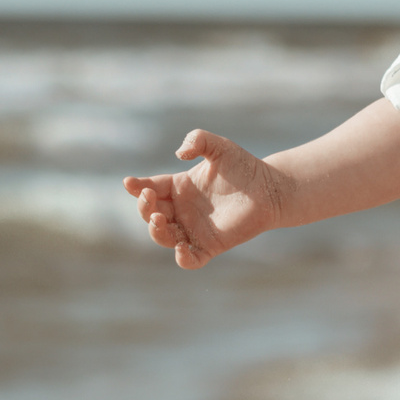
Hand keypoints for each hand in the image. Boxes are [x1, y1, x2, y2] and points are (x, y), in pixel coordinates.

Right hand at [122, 129, 289, 267]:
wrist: (270, 188)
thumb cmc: (244, 167)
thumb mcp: (219, 146)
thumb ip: (198, 140)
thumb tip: (179, 153)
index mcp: (179, 187)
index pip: (150, 188)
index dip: (137, 187)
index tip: (130, 183)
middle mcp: (182, 210)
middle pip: (151, 214)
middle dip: (144, 207)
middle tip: (148, 198)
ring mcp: (194, 229)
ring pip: (164, 237)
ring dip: (155, 230)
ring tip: (157, 218)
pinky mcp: (211, 245)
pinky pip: (191, 259)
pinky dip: (183, 258)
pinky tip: (181, 249)